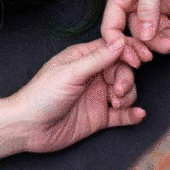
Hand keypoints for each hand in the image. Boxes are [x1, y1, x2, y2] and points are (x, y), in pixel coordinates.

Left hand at [13, 38, 144, 152]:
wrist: (28, 128)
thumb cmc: (41, 95)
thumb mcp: (70, 73)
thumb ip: (97, 59)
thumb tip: (119, 42)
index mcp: (82, 59)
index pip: (112, 48)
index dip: (128, 52)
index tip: (140, 60)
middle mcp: (91, 76)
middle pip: (122, 70)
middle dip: (126, 79)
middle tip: (118, 90)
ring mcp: (96, 96)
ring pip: (125, 91)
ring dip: (128, 96)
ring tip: (117, 104)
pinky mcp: (98, 117)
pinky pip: (122, 115)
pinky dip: (132, 114)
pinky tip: (138, 115)